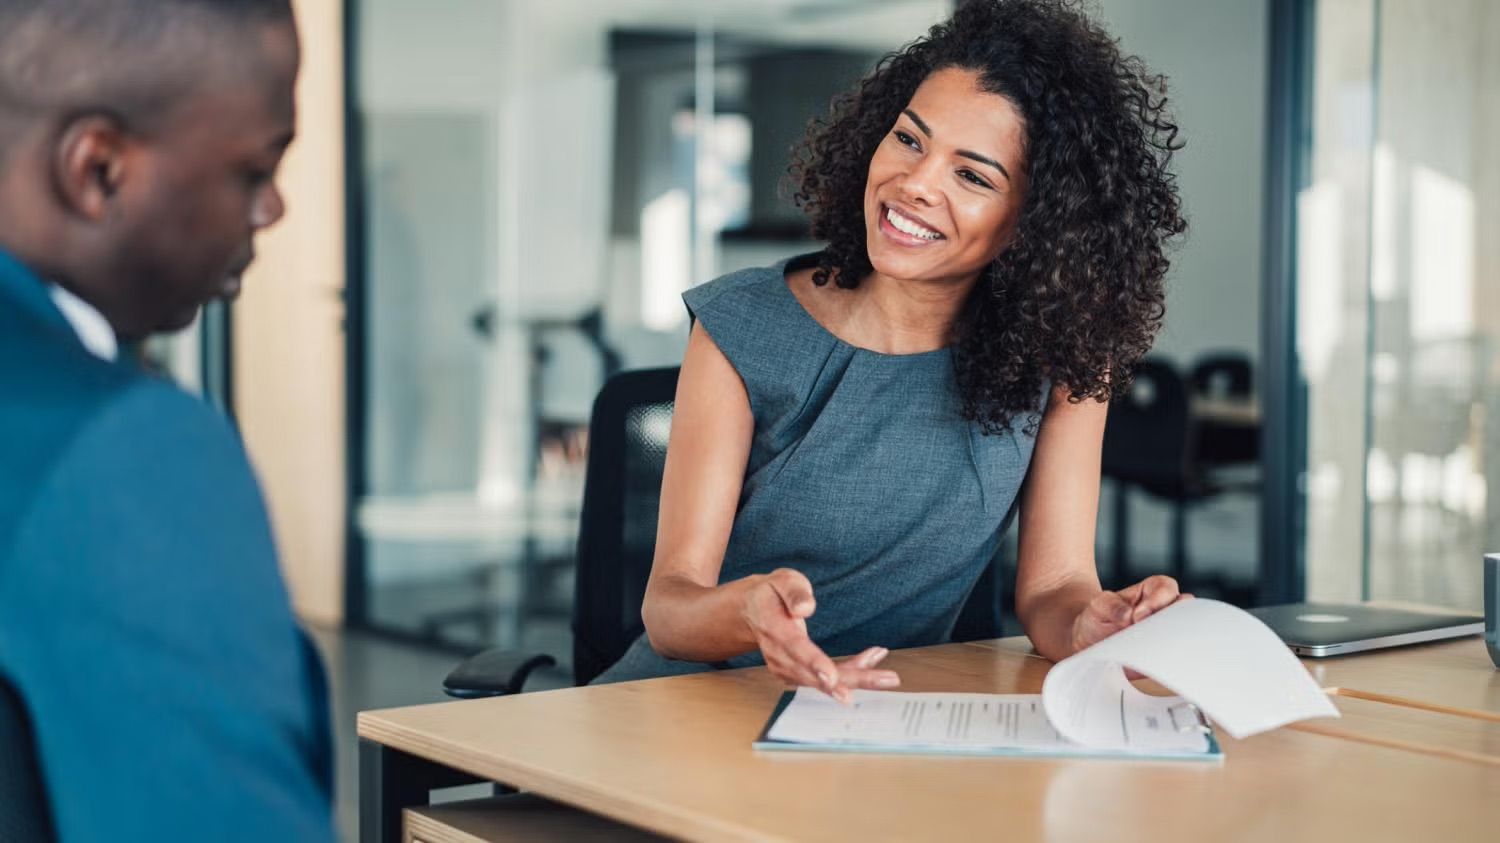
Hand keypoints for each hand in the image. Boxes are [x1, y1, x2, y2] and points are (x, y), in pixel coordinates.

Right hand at [741, 568, 900, 702]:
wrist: (753, 612)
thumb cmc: (772, 594)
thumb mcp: (781, 580)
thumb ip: (794, 591)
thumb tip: (805, 608)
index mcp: (774, 628)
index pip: (795, 648)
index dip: (814, 664)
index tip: (831, 677)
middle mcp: (778, 654)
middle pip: (815, 674)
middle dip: (852, 679)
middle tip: (886, 679)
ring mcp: (785, 668)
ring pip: (824, 681)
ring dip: (858, 676)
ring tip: (885, 669)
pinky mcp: (796, 674)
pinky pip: (826, 680)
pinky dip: (851, 673)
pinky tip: (872, 662)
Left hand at [1070, 575, 1192, 654]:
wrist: (1089, 644)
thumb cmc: (1097, 619)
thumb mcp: (1098, 606)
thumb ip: (1111, 605)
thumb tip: (1128, 614)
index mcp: (1150, 592)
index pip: (1165, 587)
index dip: (1157, 599)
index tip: (1138, 615)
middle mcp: (1163, 610)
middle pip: (1185, 607)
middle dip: (1172, 618)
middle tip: (1150, 632)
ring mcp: (1166, 632)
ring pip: (1185, 631)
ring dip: (1172, 638)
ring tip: (1150, 647)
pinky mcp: (1164, 653)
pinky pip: (1177, 654)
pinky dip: (1170, 657)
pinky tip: (1154, 661)